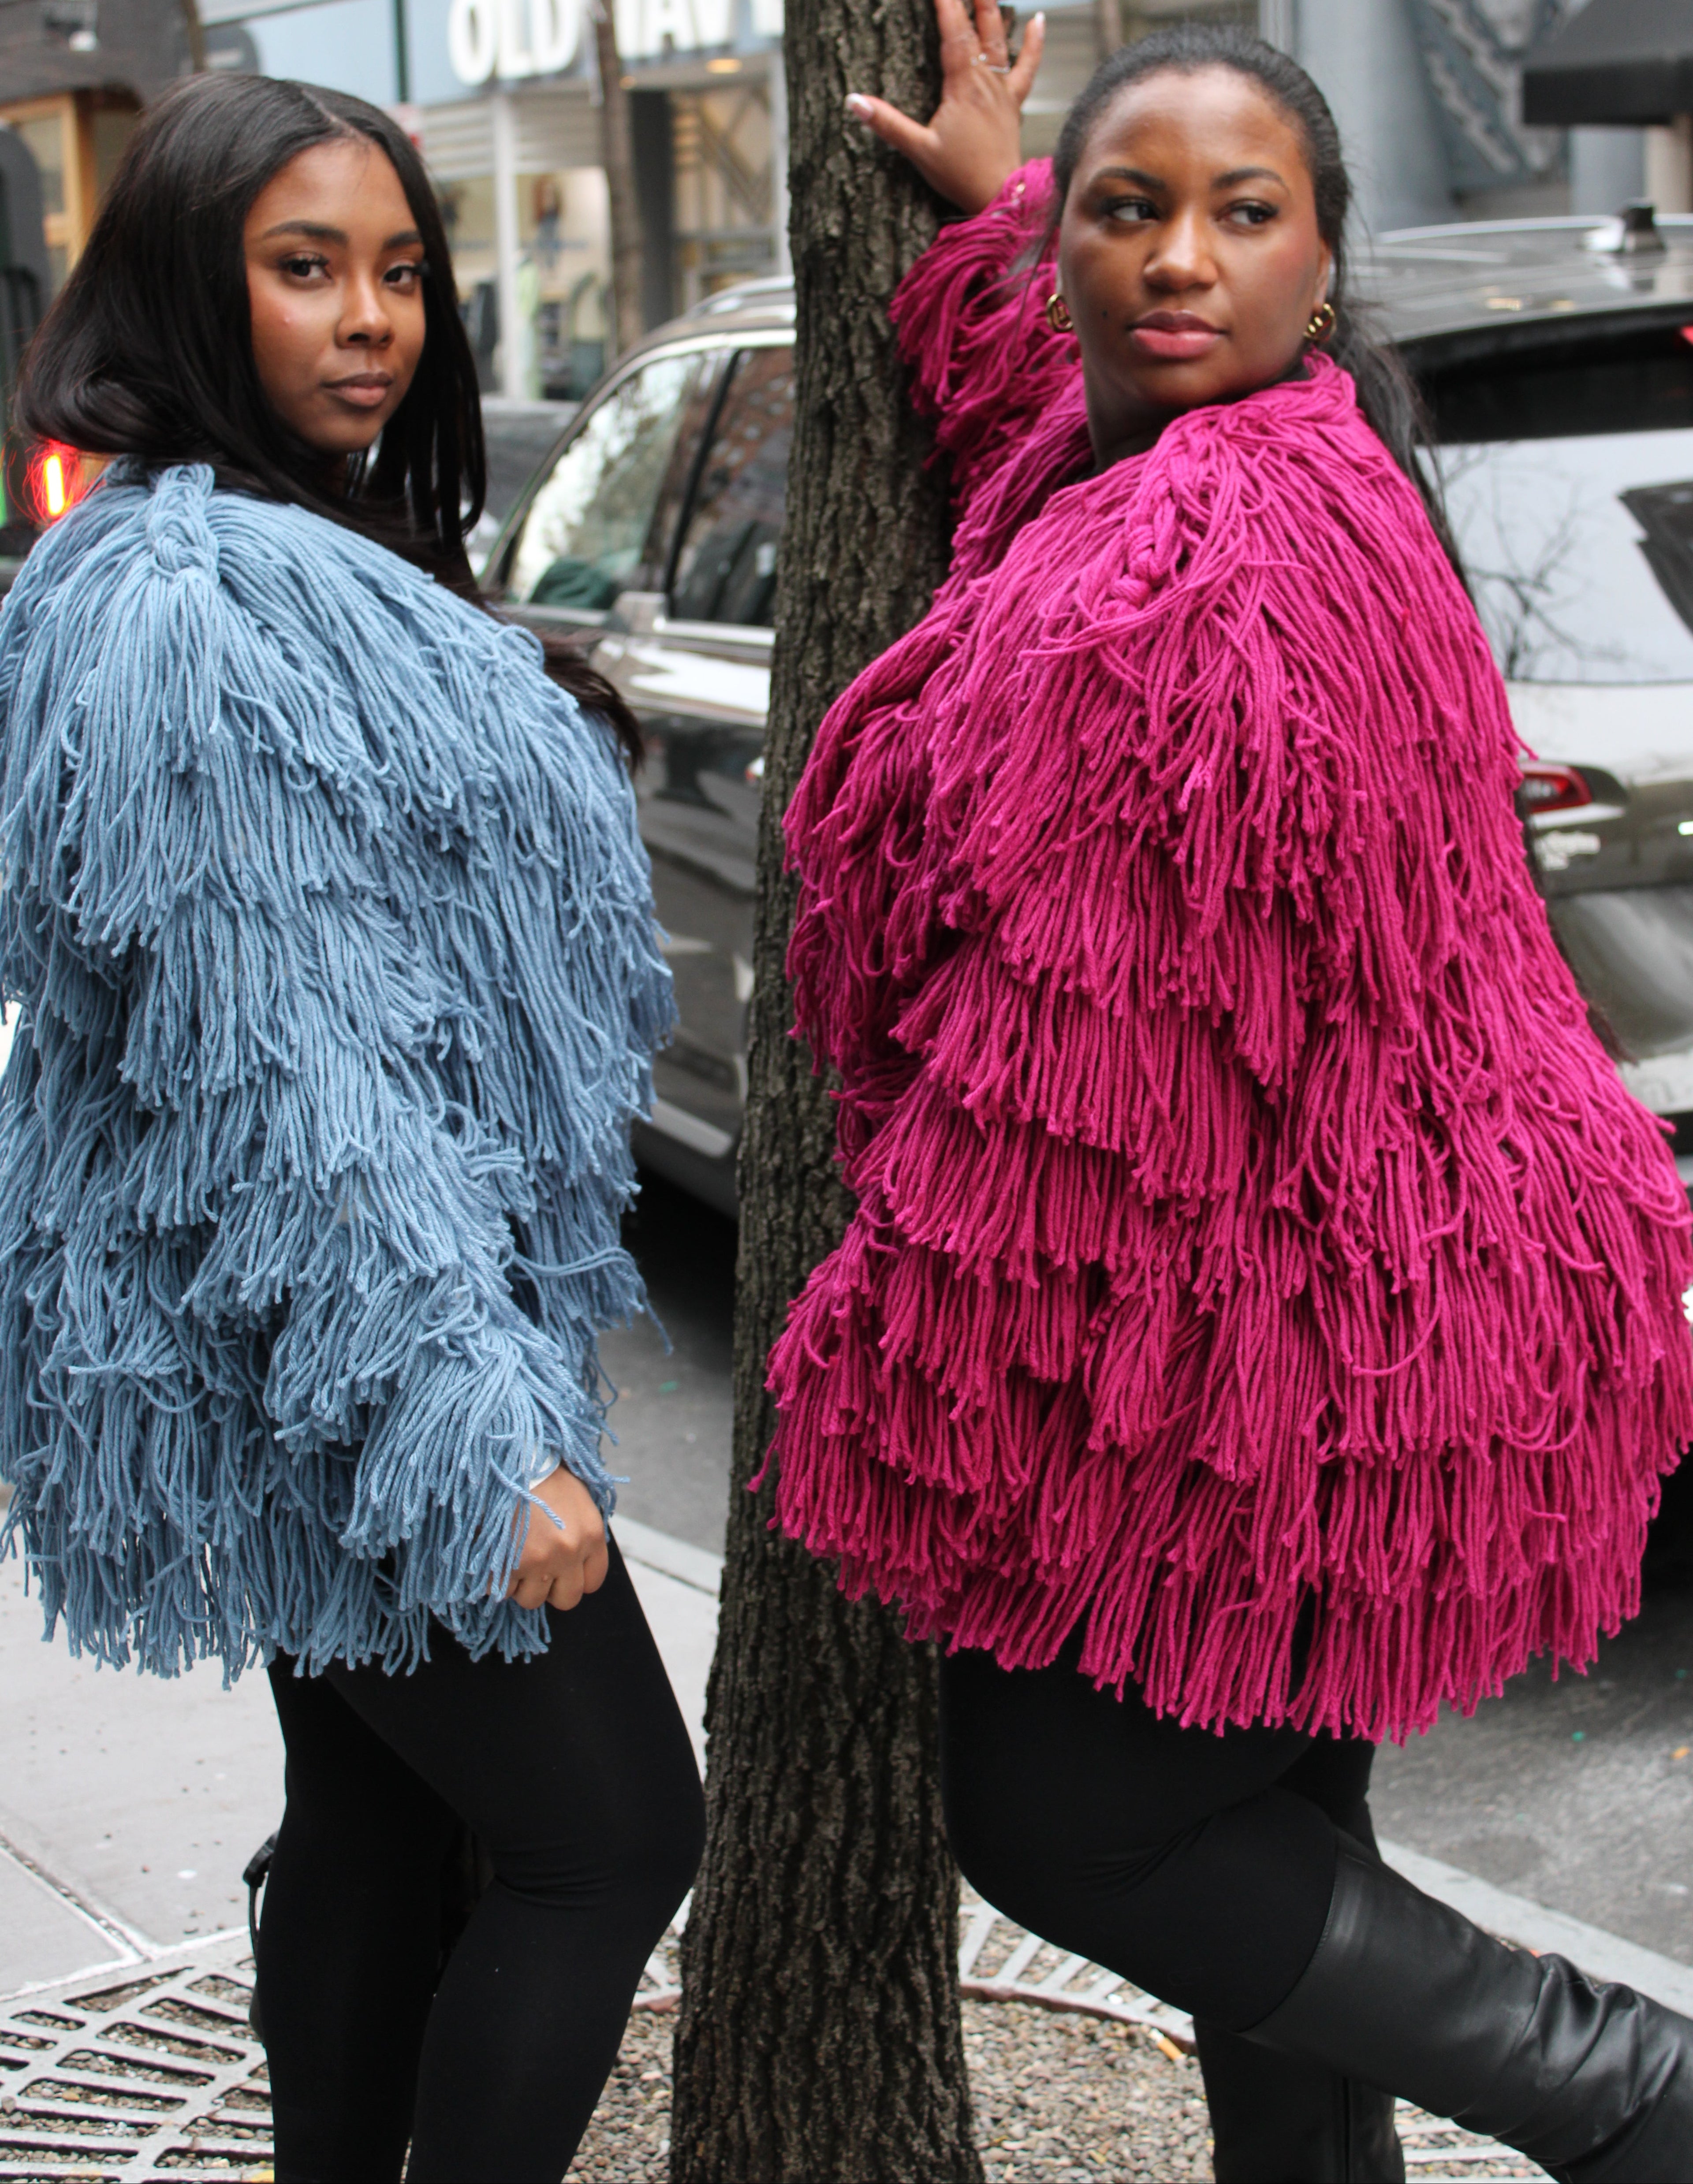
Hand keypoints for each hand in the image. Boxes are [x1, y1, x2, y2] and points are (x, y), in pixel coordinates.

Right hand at [507, 1465, 608, 1611]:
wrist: (510, 1458)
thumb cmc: (542, 1474)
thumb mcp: (578, 1499)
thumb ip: (583, 1532)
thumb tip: (579, 1559)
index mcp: (591, 1535)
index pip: (593, 1582)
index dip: (575, 1579)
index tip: (562, 1572)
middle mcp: (569, 1552)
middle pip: (566, 1599)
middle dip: (550, 1589)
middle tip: (536, 1570)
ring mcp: (538, 1561)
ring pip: (531, 1599)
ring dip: (520, 1584)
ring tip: (512, 1556)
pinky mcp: (507, 1565)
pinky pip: (499, 1589)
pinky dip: (493, 1579)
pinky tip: (494, 1555)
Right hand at [845, 0, 1044, 214]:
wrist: (998, 197)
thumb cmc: (959, 176)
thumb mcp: (919, 150)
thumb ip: (887, 124)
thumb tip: (854, 102)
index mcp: (962, 87)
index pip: (953, 32)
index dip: (945, 3)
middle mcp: (985, 81)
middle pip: (976, 28)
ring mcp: (1001, 90)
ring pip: (999, 40)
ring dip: (991, 10)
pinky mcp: (1012, 102)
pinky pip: (1027, 67)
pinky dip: (1034, 43)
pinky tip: (1039, 20)